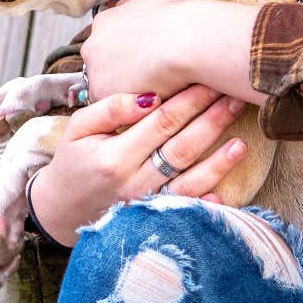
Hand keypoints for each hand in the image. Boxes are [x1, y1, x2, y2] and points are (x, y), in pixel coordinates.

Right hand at [28, 85, 247, 245]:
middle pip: (182, 147)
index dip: (190, 100)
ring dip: (219, 163)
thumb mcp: (78, 128)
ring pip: (190, 183)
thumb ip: (111, 108)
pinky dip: (206, 204)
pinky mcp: (153, 223)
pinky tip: (225, 189)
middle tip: (236, 97)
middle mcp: (134, 183)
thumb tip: (151, 96)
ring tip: (242, 142)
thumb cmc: (74, 160)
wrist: (60, 212)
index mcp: (115, 156)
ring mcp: (146, 206)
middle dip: (212, 120)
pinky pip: (184, 212)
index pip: (163, 121)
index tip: (211, 79)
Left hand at [81, 0, 265, 105]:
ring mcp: (96, 74)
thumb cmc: (182, 14)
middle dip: (124, 69)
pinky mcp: (105, 98)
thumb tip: (133, 2)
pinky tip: (155, 102)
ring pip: (109, 87)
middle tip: (152, 75)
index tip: (148, 54)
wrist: (189, 42)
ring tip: (157, 92)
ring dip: (127, 89)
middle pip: (104, 63)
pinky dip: (133, 108)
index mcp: (105, 20)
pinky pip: (118, 108)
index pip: (110, 38)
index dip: (131, 48)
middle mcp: (92, 46)